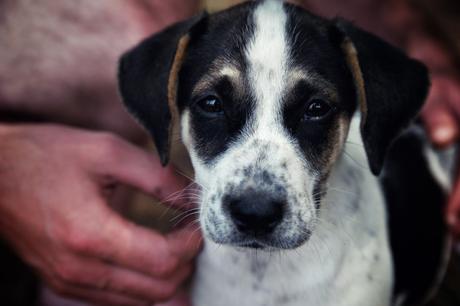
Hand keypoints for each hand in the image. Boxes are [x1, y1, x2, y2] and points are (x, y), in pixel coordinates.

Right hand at [0, 124, 201, 305]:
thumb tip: (191, 197)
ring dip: (168, 277)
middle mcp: (80, 269)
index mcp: (91, 233)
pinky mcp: (65, 283)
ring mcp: (70, 282)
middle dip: (185, 263)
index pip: (163, 260)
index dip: (190, 244)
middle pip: (158, 288)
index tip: (196, 224)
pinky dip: (144, 285)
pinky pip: (118, 299)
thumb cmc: (45, 157)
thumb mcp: (107, 152)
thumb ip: (157, 176)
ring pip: (142, 300)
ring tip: (175, 246)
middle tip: (190, 235)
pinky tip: (151, 262)